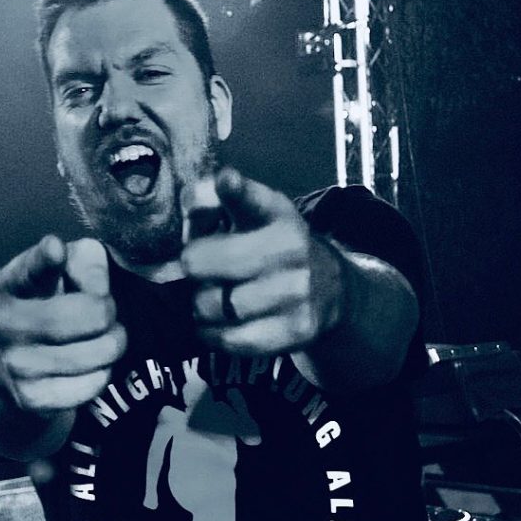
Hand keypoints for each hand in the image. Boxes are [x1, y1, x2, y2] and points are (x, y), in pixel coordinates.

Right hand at [0, 236, 126, 414]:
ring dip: (113, 344)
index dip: (45, 259)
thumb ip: (86, 261)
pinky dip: (102, 374)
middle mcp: (4, 323)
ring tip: (101, 339)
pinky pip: (93, 384)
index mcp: (9, 284)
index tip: (56, 249)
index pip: (29, 269)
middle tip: (106, 314)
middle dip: (109, 312)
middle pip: (91, 314)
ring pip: (99, 352)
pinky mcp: (30, 399)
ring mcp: (14, 364)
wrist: (3, 366)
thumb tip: (98, 288)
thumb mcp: (61, 271)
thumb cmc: (46, 305)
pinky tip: (89, 366)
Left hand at [181, 168, 345, 355]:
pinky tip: (220, 323)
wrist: (330, 290)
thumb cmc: (266, 247)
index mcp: (274, 212)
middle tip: (200, 271)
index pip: (251, 199)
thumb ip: (209, 206)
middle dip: (191, 269)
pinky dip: (213, 334)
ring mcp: (297, 290)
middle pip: (202, 262)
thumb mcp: (246, 218)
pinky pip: (230, 339)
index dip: (235, 190)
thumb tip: (190, 198)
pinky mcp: (298, 329)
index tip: (225, 181)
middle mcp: (290, 247)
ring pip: (211, 305)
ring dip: (199, 305)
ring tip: (212, 298)